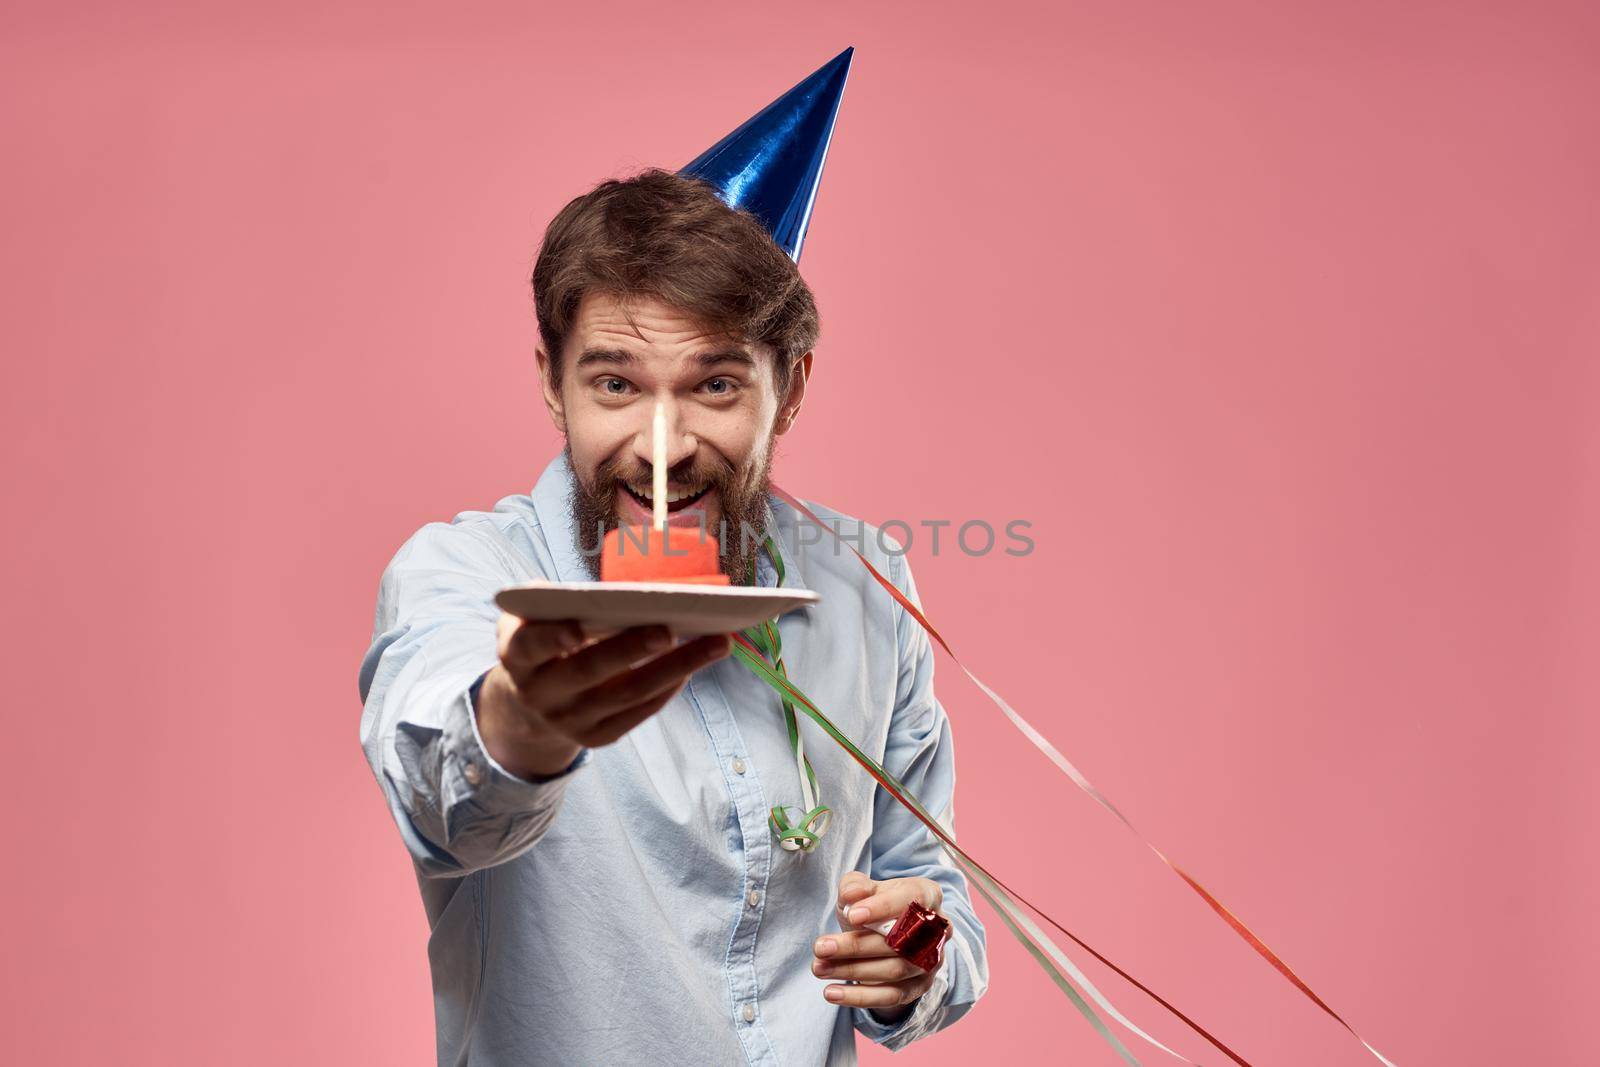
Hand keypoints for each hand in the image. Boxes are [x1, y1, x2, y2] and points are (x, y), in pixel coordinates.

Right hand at [478, 614, 730, 778]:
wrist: (527, 703)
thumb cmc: (542, 641)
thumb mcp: (530, 619)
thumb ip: (552, 602)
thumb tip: (611, 590)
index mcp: (517, 655)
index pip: (530, 646)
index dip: (551, 637)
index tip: (577, 626)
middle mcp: (539, 693)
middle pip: (588, 671)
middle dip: (629, 650)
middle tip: (668, 629)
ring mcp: (568, 720)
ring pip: (626, 694)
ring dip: (675, 667)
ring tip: (716, 642)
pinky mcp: (596, 737)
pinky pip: (637, 713)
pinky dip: (668, 687)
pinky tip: (695, 664)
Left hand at [813, 872, 944, 1018]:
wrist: (882, 933)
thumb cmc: (872, 905)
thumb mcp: (862, 889)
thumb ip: (855, 886)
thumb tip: (852, 894)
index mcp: (927, 895)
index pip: (910, 900)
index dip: (882, 908)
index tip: (852, 915)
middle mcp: (937, 929)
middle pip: (898, 941)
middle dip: (856, 946)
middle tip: (820, 948)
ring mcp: (931, 960)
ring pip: (894, 970)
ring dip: (853, 971)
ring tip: (819, 968)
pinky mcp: (920, 986)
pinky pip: (892, 997)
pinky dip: (860, 997)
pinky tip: (832, 992)